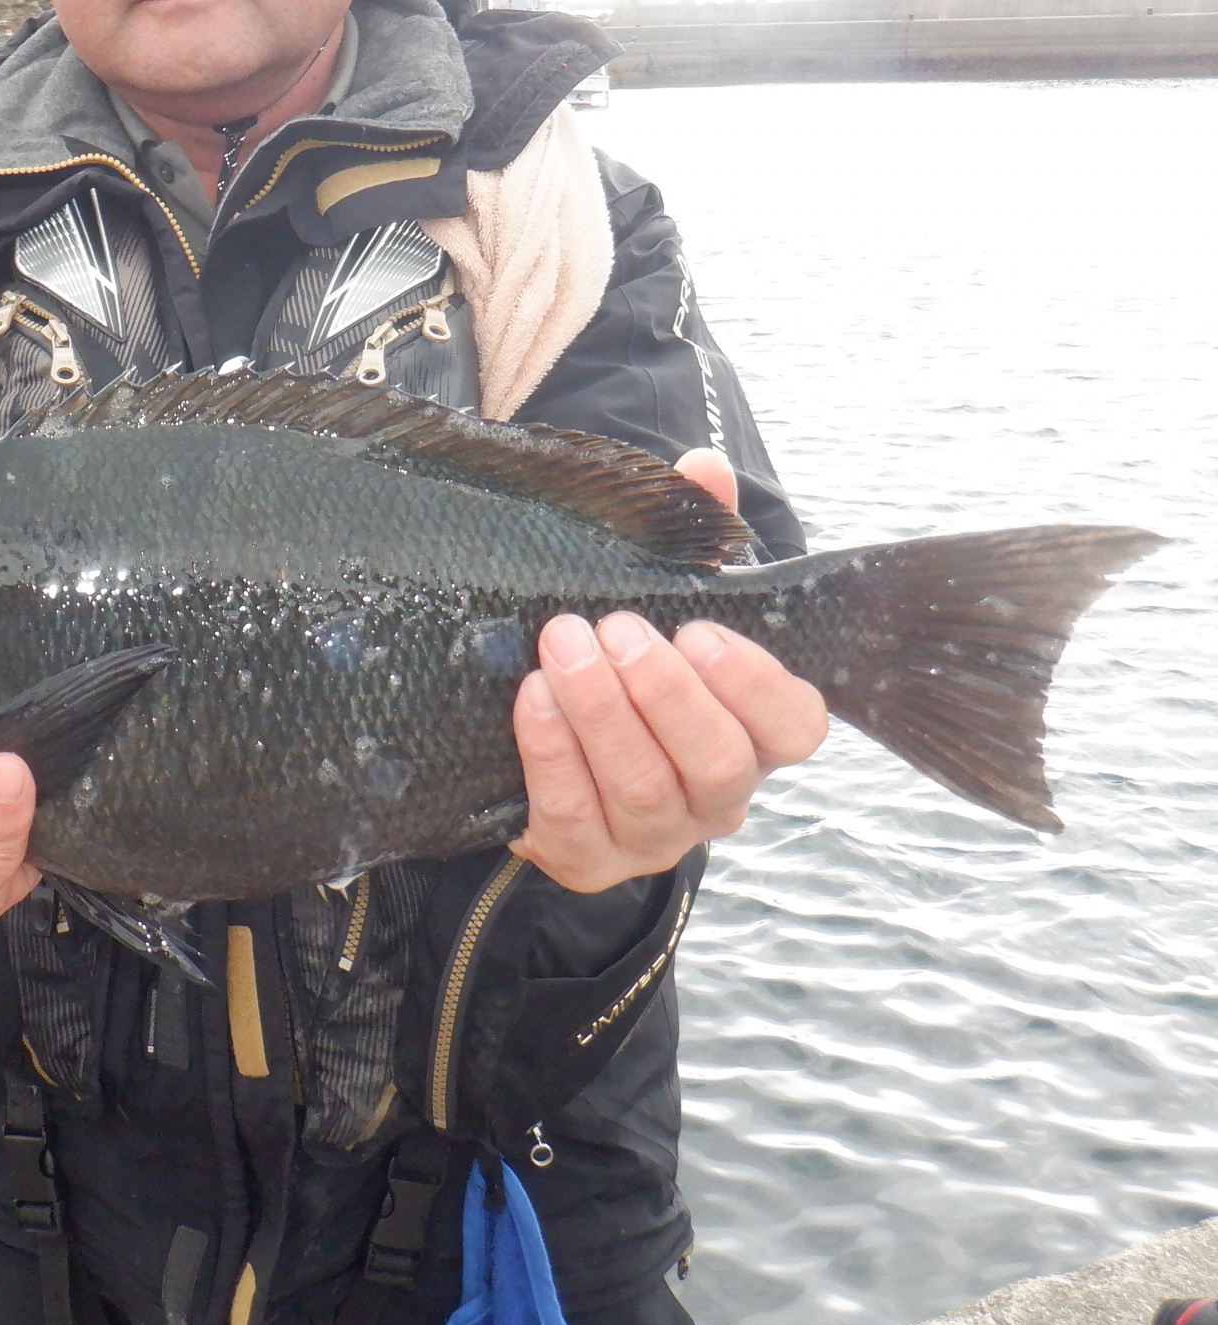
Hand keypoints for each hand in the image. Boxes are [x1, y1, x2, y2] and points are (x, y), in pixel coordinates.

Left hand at [507, 448, 828, 893]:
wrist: (537, 745)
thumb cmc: (622, 663)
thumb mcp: (660, 601)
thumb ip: (690, 537)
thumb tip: (702, 466)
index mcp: (754, 736)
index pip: (794, 727)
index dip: (754, 683)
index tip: (698, 628)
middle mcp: (714, 798)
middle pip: (716, 763)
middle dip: (663, 692)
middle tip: (615, 627)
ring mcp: (651, 838)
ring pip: (642, 789)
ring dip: (600, 711)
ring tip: (563, 643)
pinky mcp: (584, 858)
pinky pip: (570, 814)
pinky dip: (550, 751)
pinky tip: (530, 695)